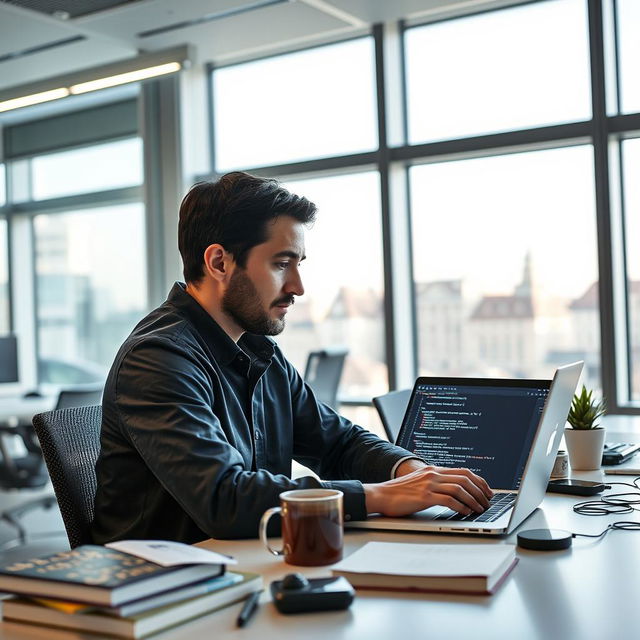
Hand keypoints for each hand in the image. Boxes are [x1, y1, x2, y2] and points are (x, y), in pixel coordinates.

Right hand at [364, 466, 492, 516]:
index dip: (479, 481)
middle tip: (488, 501)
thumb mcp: (419, 483)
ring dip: (474, 500)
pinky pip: (449, 500)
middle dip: (480, 491)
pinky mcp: (424, 496)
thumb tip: (453, 493)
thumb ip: (434, 483)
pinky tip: (466, 512)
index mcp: (433, 470)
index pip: (463, 471)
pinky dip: (461, 506)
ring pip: (460, 488)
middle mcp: (432, 474)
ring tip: (480, 509)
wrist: (380, 494)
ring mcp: (428, 484)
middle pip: (465, 478)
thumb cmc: (398, 492)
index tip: (487, 491)